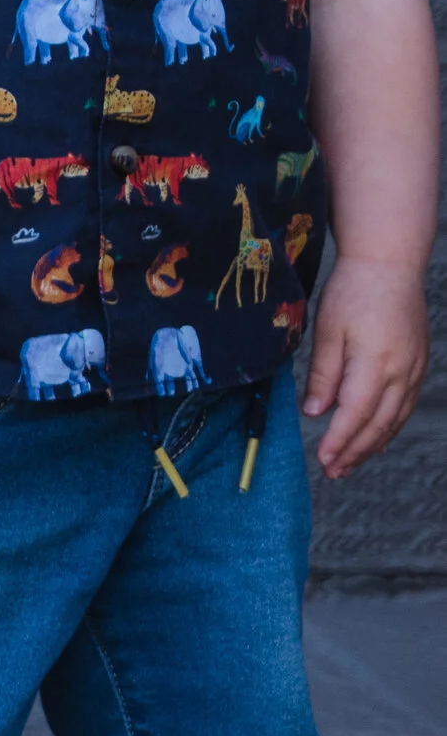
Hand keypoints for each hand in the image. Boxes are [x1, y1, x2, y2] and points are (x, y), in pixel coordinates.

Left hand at [302, 253, 431, 478]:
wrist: (389, 262)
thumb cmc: (353, 292)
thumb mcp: (328, 332)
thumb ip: (323, 375)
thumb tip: (315, 413)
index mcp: (376, 362)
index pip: (356, 414)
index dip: (339, 441)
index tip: (323, 460)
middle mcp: (402, 369)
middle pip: (379, 423)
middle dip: (355, 451)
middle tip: (334, 472)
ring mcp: (415, 367)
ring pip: (395, 418)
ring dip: (373, 444)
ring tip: (350, 463)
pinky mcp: (418, 363)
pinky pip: (405, 404)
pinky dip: (389, 426)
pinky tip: (374, 438)